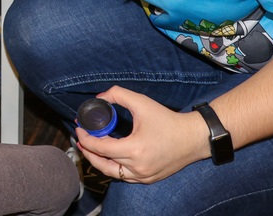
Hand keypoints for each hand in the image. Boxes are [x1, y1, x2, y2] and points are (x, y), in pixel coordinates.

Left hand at [74, 87, 208, 184]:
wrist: (192, 138)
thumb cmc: (167, 120)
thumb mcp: (141, 102)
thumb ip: (118, 94)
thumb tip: (99, 98)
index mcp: (134, 150)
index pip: (100, 148)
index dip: (86, 138)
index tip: (79, 128)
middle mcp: (137, 167)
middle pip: (102, 164)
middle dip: (87, 152)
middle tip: (80, 139)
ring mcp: (143, 176)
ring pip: (112, 173)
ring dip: (98, 161)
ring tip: (90, 149)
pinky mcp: (149, 179)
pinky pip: (124, 177)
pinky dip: (113, 167)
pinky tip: (108, 156)